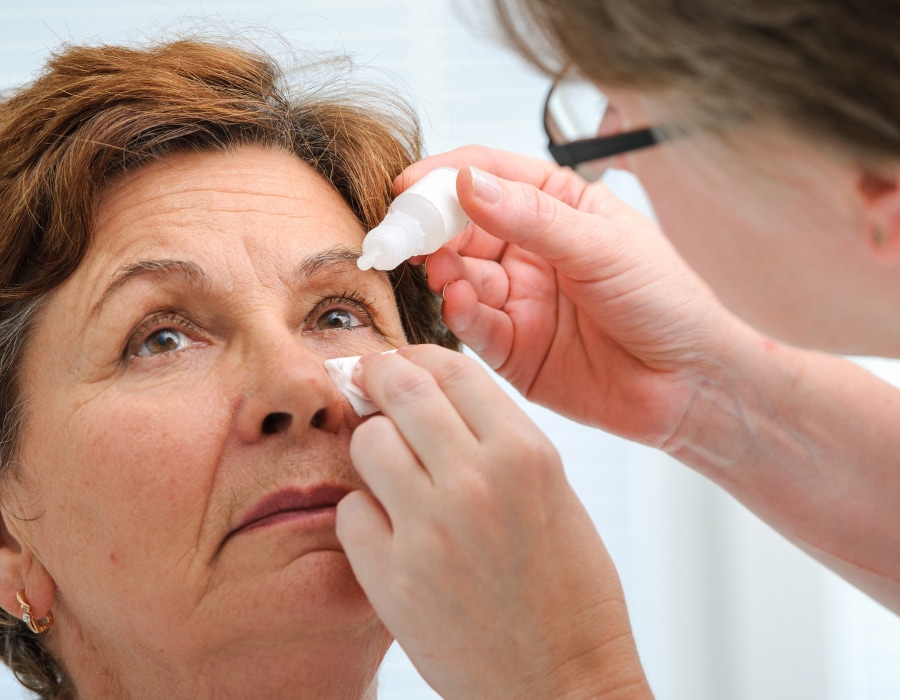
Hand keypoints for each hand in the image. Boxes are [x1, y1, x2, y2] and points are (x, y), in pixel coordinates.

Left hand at [336, 345, 650, 698]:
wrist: (563, 683)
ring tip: (390, 471)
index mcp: (527, 454)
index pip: (454, 368)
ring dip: (373, 447)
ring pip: (367, 442)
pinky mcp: (392, 578)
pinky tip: (391, 532)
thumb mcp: (552, 493)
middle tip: (368, 382)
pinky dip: (365, 514)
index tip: (403, 363)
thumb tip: (430, 397)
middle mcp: (477, 481)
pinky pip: (351, 511)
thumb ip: (494, 439)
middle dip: (379, 377)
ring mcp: (430, 529)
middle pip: (402, 390)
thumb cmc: (569, 590)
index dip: (419, 356)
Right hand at [399, 146, 752, 447]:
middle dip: (431, 228)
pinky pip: (473, 325)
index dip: (446, 176)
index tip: (409, 186)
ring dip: (444, 270)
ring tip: (442, 270)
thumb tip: (468, 184)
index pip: (492, 177)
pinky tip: (459, 301)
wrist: (690, 384)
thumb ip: (533, 218)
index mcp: (560, 208)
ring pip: (461, 275)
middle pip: (464, 226)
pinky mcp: (513, 347)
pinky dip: (459, 312)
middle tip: (405, 234)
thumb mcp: (603, 247)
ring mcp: (520, 299)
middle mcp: (533, 251)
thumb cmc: (667, 304)